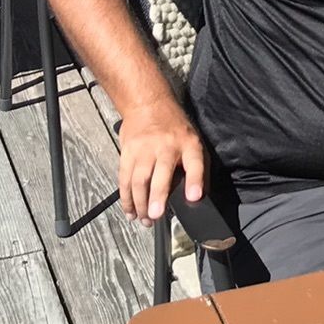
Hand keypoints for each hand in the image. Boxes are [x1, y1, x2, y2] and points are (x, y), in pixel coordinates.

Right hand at [117, 102, 204, 226]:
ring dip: (140, 203)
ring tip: (145, 220)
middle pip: (160, 174)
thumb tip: (198, 197)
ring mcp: (144, 149)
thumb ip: (197, 168)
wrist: (148, 104)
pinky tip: (130, 211)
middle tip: (156, 216)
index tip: (194, 197)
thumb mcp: (193, 141)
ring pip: (139, 180)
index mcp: (188, 144)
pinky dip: (126, 198)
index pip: (195, 162)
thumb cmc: (174, 128)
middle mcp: (166, 146)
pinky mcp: (127, 152)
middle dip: (157, 196)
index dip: (195, 180)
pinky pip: (125, 178)